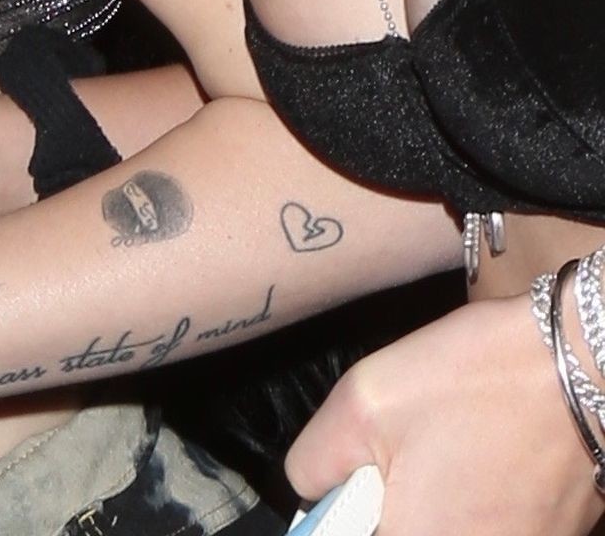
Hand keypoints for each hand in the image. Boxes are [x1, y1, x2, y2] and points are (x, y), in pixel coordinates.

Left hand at [287, 294, 603, 533]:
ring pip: (441, 529)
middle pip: (404, 532)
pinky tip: (477, 464)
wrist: (579, 368)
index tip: (347, 495)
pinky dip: (470, 506)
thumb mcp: (364, 401)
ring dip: (428, 508)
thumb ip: (316, 461)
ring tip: (441, 459)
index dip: (342, 524)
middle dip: (388, 509)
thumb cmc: (473, 381)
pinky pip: (485, 526)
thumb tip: (310, 491)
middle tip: (392, 470)